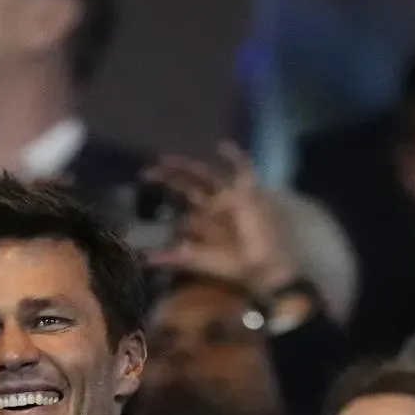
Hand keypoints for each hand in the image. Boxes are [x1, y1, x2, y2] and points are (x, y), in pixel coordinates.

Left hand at [144, 143, 300, 302]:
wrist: (270, 267)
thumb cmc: (240, 268)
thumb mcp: (203, 262)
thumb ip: (178, 258)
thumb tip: (145, 260)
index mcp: (207, 226)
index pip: (182, 212)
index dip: (164, 207)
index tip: (144, 198)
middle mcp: (216, 210)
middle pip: (189, 189)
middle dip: (169, 180)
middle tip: (146, 173)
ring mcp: (231, 199)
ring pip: (207, 177)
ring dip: (187, 167)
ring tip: (165, 160)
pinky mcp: (248, 192)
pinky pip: (244, 170)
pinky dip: (236, 158)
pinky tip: (223, 146)